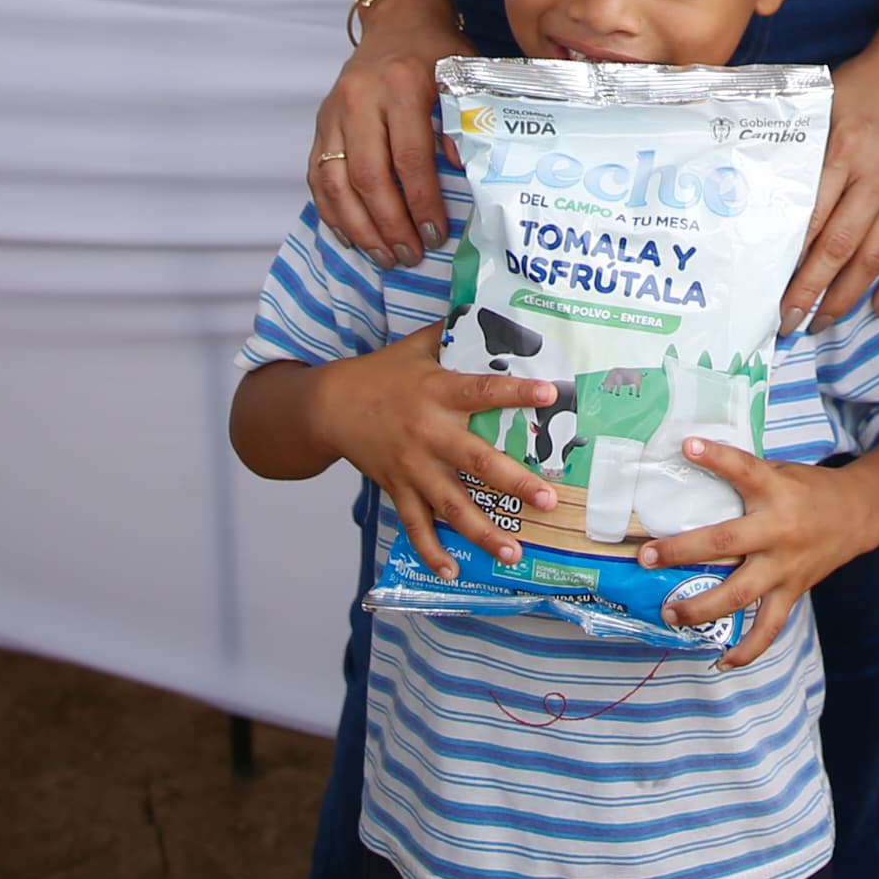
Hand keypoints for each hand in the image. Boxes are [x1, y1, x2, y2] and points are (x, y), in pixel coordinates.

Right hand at [301, 326, 558, 580]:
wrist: (327, 406)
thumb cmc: (381, 373)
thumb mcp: (417, 346)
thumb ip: (455, 332)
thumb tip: (493, 307)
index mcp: (436, 392)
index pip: (482, 391)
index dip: (516, 393)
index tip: (550, 394)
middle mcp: (427, 434)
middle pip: (475, 461)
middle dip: (513, 482)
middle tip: (548, 498)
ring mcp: (411, 468)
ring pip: (450, 505)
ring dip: (482, 532)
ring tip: (513, 552)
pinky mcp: (396, 489)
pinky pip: (415, 526)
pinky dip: (431, 551)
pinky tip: (452, 572)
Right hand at [311, 0, 470, 264]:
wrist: (398, 20)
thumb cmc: (437, 51)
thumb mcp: (463, 74)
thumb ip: (465, 118)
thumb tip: (463, 172)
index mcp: (402, 84)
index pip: (409, 156)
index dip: (422, 201)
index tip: (436, 233)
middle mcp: (360, 98)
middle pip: (368, 175)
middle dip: (389, 223)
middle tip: (410, 254)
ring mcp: (333, 111)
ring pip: (336, 181)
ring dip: (359, 226)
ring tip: (383, 255)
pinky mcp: (320, 123)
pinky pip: (317, 175)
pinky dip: (331, 211)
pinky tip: (350, 236)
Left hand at [640, 438, 878, 669]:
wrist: (859, 514)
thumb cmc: (809, 489)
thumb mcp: (780, 471)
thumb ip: (744, 474)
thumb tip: (691, 460)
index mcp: (776, 490)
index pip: (744, 469)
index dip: (716, 457)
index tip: (688, 447)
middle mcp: (779, 531)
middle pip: (725, 543)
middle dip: (682, 552)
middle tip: (646, 557)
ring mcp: (785, 566)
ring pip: (740, 595)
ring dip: (701, 608)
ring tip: (670, 613)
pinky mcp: (792, 591)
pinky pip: (769, 628)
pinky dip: (748, 649)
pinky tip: (723, 660)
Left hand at [787, 0, 878, 329]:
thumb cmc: (869, 79)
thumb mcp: (824, 104)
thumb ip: (801, 148)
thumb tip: (767, 192)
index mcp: (847, 151)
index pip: (813, 219)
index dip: (791, 261)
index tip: (771, 289)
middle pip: (840, 248)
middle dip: (811, 293)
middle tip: (787, 324)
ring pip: (876, 258)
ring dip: (848, 297)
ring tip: (823, 322)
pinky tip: (877, 306)